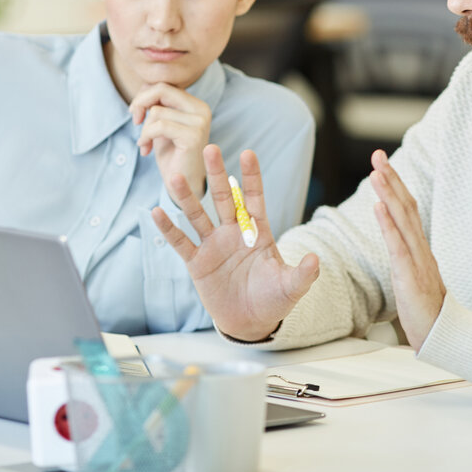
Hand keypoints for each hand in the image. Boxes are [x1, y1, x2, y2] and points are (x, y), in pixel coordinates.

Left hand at [130, 83, 211, 197]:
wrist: (182, 185)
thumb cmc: (171, 155)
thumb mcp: (161, 124)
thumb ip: (156, 104)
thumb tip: (144, 86)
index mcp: (196, 105)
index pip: (164, 86)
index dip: (144, 96)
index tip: (136, 114)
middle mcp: (202, 110)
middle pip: (161, 90)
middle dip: (140, 103)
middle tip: (135, 121)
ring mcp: (199, 123)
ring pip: (157, 111)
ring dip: (144, 129)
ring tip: (146, 144)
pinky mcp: (193, 136)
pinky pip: (159, 126)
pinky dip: (146, 136)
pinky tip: (145, 149)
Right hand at [151, 145, 318, 340]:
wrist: (251, 322)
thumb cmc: (273, 300)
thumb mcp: (291, 287)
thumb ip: (302, 274)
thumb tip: (316, 260)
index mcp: (258, 232)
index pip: (254, 199)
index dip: (251, 178)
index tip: (248, 153)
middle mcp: (234, 233)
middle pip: (223, 199)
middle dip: (217, 175)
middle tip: (210, 148)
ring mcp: (214, 246)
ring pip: (198, 215)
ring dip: (186, 197)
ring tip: (174, 176)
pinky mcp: (198, 263)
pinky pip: (181, 243)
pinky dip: (169, 229)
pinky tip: (156, 212)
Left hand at [369, 149, 445, 350]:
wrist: (445, 338)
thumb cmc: (427, 311)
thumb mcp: (413, 277)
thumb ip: (406, 258)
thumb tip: (395, 241)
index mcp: (419, 248)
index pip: (407, 210)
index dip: (395, 186)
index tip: (382, 165)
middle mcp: (420, 249)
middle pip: (406, 206)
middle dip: (391, 179)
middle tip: (377, 155)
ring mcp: (417, 261)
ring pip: (402, 221)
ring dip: (388, 194)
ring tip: (376, 173)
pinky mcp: (411, 276)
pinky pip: (398, 247)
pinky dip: (388, 225)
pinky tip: (378, 208)